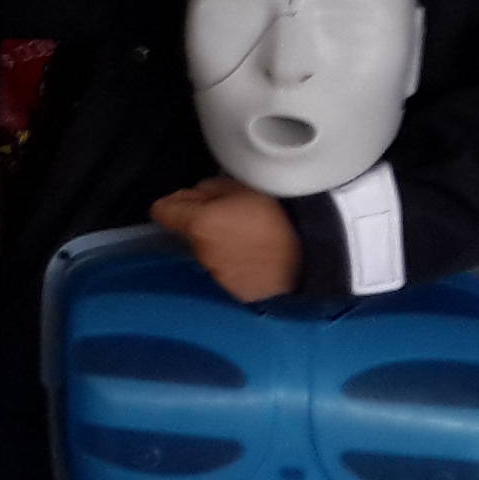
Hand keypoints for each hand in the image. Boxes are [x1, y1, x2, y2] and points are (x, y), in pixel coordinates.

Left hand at [152, 176, 304, 303]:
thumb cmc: (285, 218)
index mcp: (199, 223)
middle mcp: (202, 252)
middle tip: (234, 217)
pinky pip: (228, 273)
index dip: (175, 203)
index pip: (162, 211)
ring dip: (221, 246)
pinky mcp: (236, 291)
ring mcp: (218, 275)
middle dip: (203, 224)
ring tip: (253, 239)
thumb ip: (212, 189)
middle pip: (188, 233)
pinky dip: (237, 265)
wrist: (317, 256)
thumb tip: (198, 194)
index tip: (189, 201)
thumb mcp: (247, 188)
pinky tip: (259, 258)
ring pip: (208, 254)